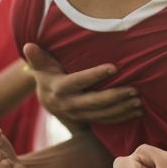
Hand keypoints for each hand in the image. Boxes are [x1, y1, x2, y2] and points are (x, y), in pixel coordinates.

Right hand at [23, 43, 142, 123]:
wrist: (46, 98)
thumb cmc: (47, 73)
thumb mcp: (41, 65)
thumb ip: (37, 57)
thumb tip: (28, 46)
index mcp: (59, 88)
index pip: (79, 81)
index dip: (96, 75)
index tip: (114, 67)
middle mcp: (69, 104)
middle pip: (95, 102)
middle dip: (116, 97)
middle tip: (134, 90)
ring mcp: (79, 114)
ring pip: (103, 114)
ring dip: (122, 109)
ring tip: (139, 101)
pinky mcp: (87, 120)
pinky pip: (106, 121)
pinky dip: (121, 117)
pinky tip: (136, 112)